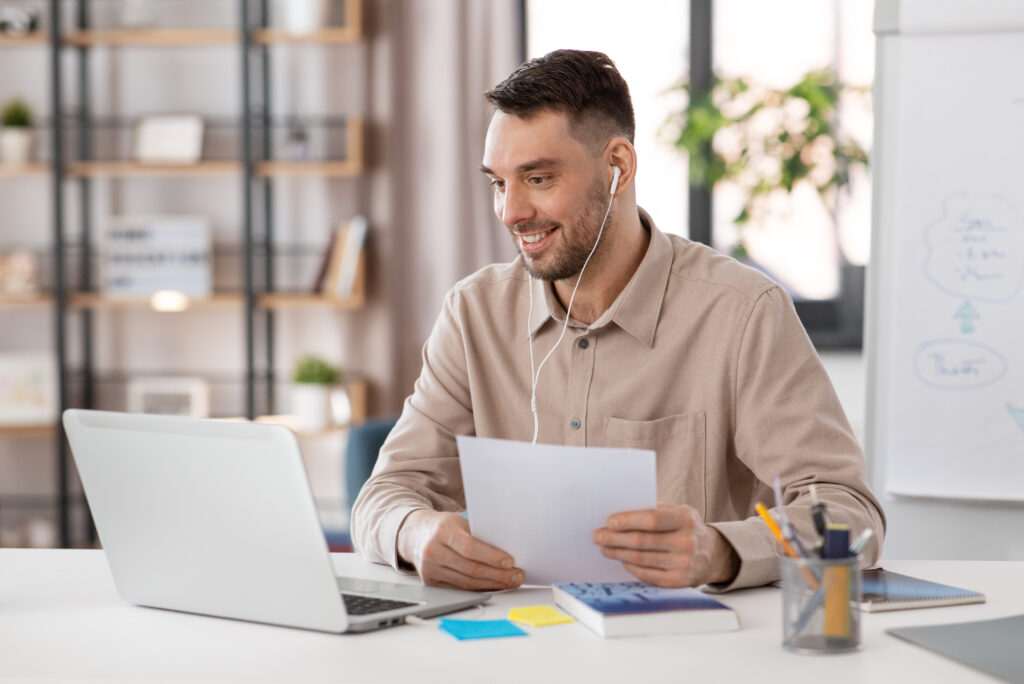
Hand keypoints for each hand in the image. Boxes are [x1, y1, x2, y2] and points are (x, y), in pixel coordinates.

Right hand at [396, 510, 523, 590]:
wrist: (415, 535)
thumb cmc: (443, 527)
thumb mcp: (459, 522)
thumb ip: (478, 534)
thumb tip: (507, 548)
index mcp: (442, 531)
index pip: (470, 548)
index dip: (492, 556)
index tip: (510, 561)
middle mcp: (433, 551)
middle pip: (471, 569)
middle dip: (498, 575)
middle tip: (517, 576)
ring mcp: (430, 570)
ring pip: (466, 583)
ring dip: (492, 584)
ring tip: (510, 582)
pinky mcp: (430, 583)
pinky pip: (459, 590)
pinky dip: (479, 589)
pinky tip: (493, 586)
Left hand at [592, 502, 738, 586]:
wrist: (714, 554)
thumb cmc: (687, 528)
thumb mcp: (679, 512)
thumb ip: (655, 510)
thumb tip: (621, 514)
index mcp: (685, 519)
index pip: (651, 519)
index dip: (628, 520)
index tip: (609, 521)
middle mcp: (686, 542)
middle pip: (642, 541)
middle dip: (615, 538)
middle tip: (598, 536)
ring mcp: (684, 564)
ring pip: (641, 559)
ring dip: (618, 553)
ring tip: (604, 548)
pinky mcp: (679, 582)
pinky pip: (648, 575)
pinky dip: (631, 567)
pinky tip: (622, 560)